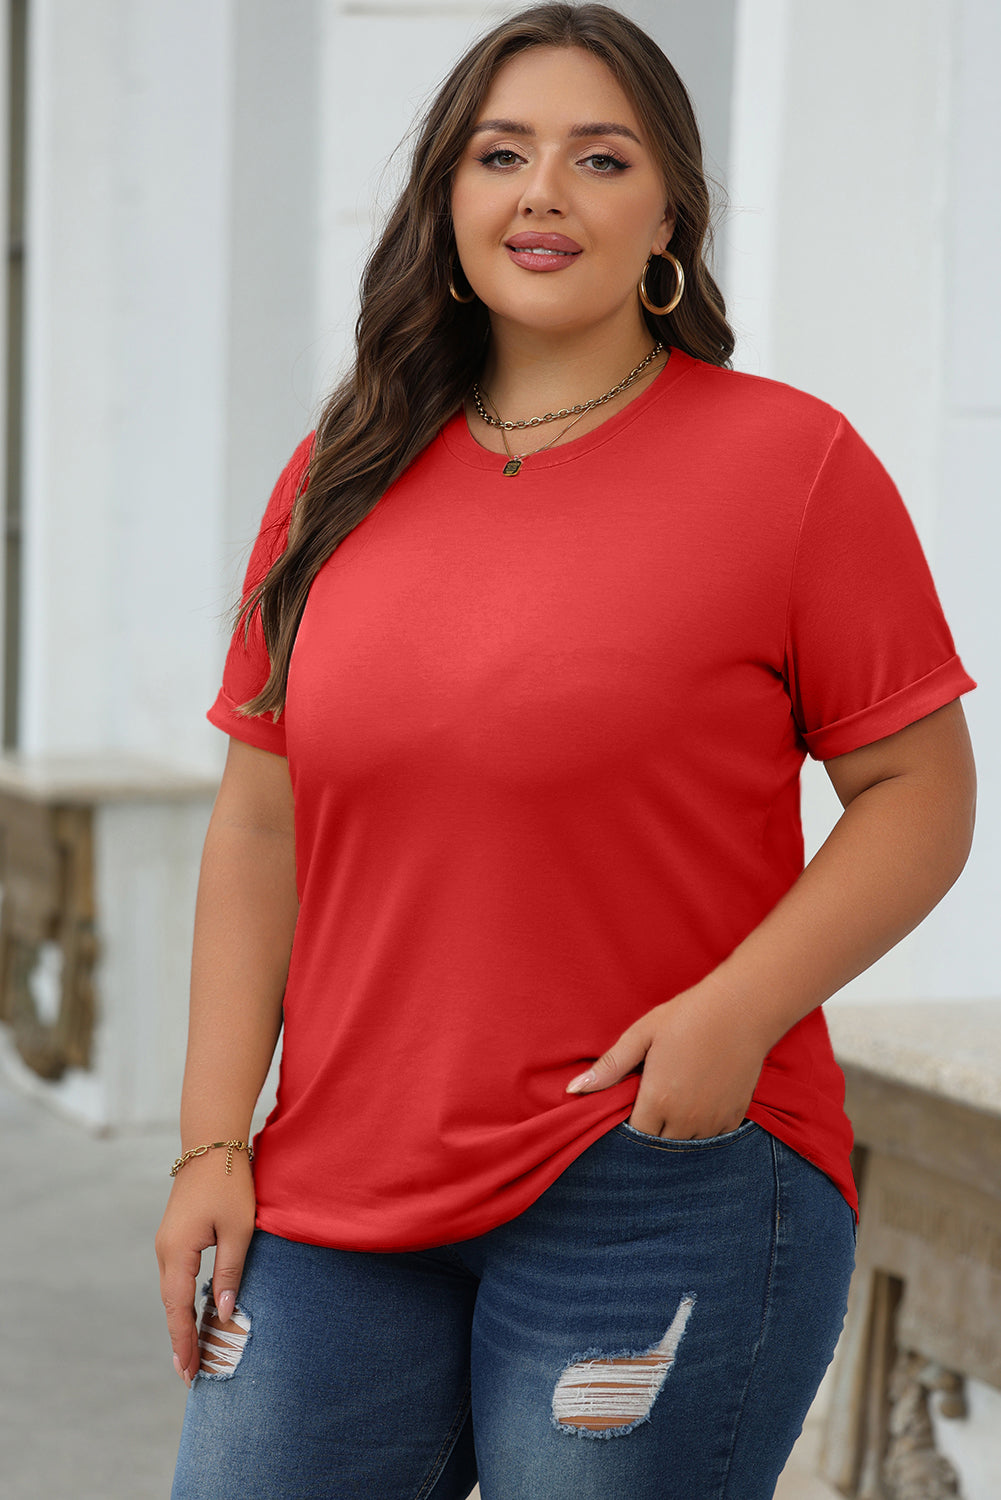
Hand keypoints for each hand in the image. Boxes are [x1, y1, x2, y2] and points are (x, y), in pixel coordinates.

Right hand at [154, 1153, 255, 1386]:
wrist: (212, 1142)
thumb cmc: (230, 1183)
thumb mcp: (238, 1229)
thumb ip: (230, 1271)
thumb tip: (225, 1312)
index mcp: (177, 1252)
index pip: (178, 1309)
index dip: (184, 1343)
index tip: (188, 1373)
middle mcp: (165, 1250)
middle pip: (171, 1305)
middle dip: (180, 1339)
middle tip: (191, 1375)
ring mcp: (167, 1242)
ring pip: (173, 1291)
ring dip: (182, 1321)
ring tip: (194, 1353)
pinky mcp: (175, 1235)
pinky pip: (177, 1277)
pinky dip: (183, 1300)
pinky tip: (193, 1313)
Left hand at [565, 982, 768, 1139]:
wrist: (742, 1008)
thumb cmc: (686, 1016)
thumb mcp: (641, 1036)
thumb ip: (609, 1068)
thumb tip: (572, 1090)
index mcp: (658, 1100)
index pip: (634, 1136)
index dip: (629, 1125)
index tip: (630, 1108)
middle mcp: (686, 1119)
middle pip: (659, 1145)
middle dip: (652, 1130)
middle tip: (652, 1102)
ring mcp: (712, 1121)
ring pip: (686, 1146)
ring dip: (677, 1132)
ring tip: (675, 1102)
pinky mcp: (734, 1117)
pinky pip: (712, 1138)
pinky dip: (702, 1129)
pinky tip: (698, 1102)